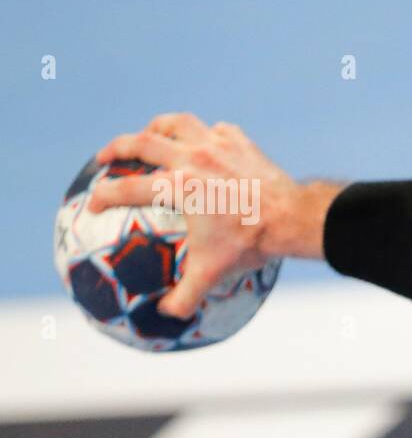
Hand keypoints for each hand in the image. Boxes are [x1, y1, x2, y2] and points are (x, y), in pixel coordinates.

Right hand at [87, 113, 309, 317]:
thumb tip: (168, 314)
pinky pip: (217, 130)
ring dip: (158, 127)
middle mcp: (194, 158)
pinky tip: (205, 142)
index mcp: (178, 187)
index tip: (92, 202)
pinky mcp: (242, 143)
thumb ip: (185, 295)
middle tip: (105, 157)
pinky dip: (206, 133)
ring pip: (178, 123)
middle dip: (118, 148)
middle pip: (143, 142)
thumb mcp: (213, 273)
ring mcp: (219, 145)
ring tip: (150, 134)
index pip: (128, 188)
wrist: (293, 218)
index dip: (105, 195)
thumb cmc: (251, 243)